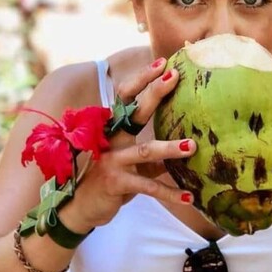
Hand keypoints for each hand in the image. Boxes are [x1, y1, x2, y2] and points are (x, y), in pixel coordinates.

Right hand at [59, 58, 195, 232]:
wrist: (78, 208)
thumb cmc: (109, 178)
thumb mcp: (131, 161)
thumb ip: (152, 152)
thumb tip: (186, 143)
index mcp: (114, 128)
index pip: (126, 96)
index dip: (143, 79)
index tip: (162, 63)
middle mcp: (111, 139)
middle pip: (134, 112)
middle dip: (155, 93)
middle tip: (174, 76)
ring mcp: (112, 160)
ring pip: (145, 150)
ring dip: (170, 148)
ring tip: (192, 145)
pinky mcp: (115, 183)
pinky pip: (147, 186)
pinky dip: (169, 193)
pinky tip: (189, 197)